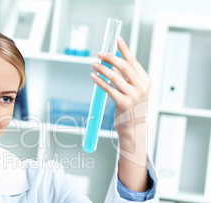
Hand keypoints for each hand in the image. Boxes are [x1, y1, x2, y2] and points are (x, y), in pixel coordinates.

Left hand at [90, 37, 149, 190]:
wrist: (133, 128)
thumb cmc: (131, 107)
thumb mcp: (132, 90)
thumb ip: (125, 76)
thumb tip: (113, 61)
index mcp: (145, 81)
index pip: (133, 61)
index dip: (124, 49)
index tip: (117, 39)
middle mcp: (141, 87)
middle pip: (124, 66)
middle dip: (111, 57)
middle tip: (100, 53)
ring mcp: (133, 95)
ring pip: (114, 76)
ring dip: (102, 68)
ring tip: (94, 64)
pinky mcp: (122, 103)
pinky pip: (108, 88)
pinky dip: (99, 81)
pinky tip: (93, 76)